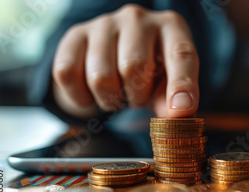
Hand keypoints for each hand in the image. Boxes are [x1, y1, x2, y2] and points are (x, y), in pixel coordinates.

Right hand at [52, 4, 198, 117]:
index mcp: (171, 27)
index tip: (179, 113)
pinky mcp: (75, 34)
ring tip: (118, 93)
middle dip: (136, 96)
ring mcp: (104, 23)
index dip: (181, 85)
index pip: (181, 55)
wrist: (116, 53)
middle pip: (133, 68)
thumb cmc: (152, 71)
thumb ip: (171, 100)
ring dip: (110, 99)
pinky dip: (81, 97)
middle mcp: (138, 18)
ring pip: (100, 77)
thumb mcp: (168, 84)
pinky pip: (67, 75)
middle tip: (137, 98)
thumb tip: (174, 116)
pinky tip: (93, 93)